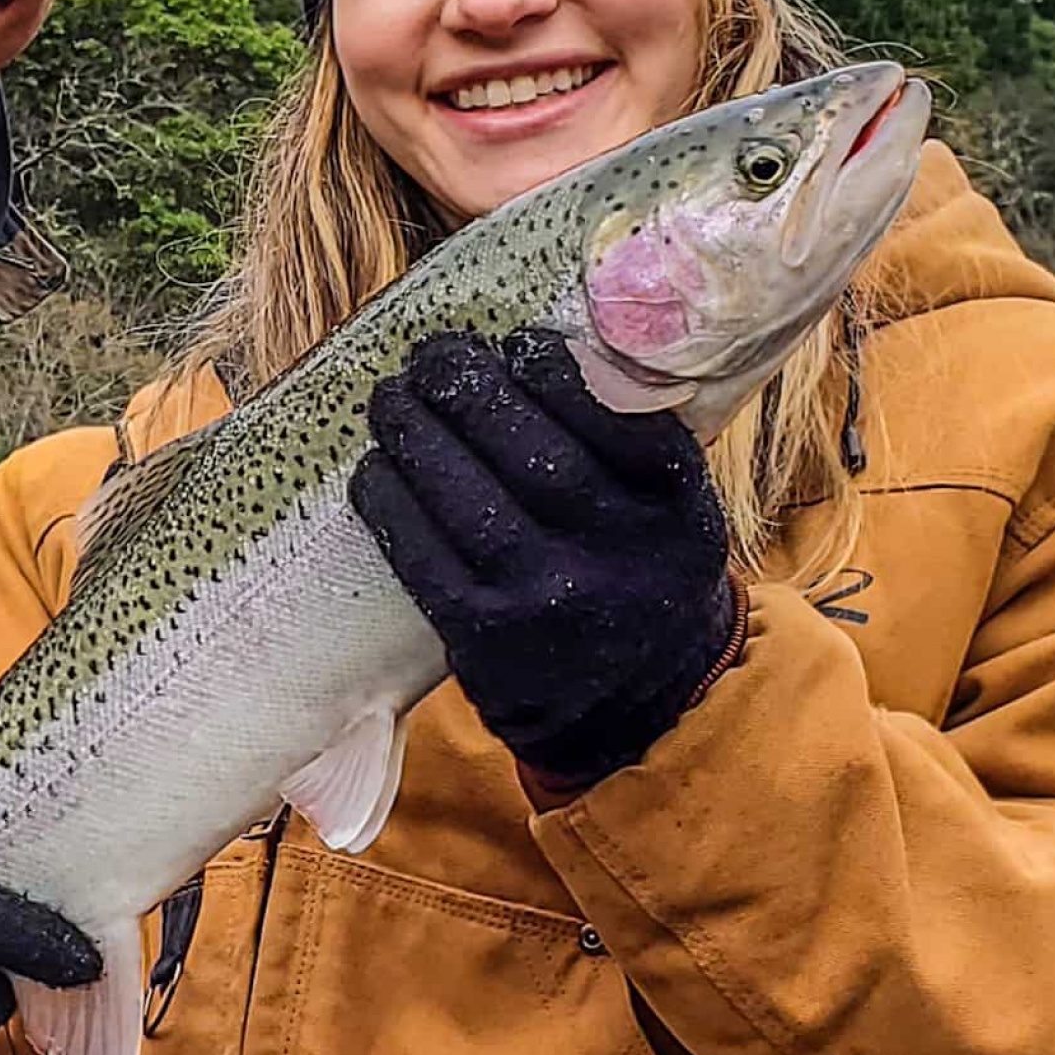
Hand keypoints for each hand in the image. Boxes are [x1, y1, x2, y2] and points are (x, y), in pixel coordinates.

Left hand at [349, 330, 742, 787]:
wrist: (641, 713)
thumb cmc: (641, 581)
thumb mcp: (675, 516)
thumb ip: (635, 442)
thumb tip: (538, 351)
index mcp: (679, 514)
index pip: (617, 421)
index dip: (556, 372)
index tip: (517, 342)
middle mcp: (621, 557)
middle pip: (532, 451)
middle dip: (467, 388)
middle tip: (431, 356)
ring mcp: (549, 600)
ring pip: (466, 496)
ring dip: (414, 434)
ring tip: (390, 399)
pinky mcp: (486, 639)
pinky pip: (423, 554)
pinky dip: (389, 503)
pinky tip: (375, 470)